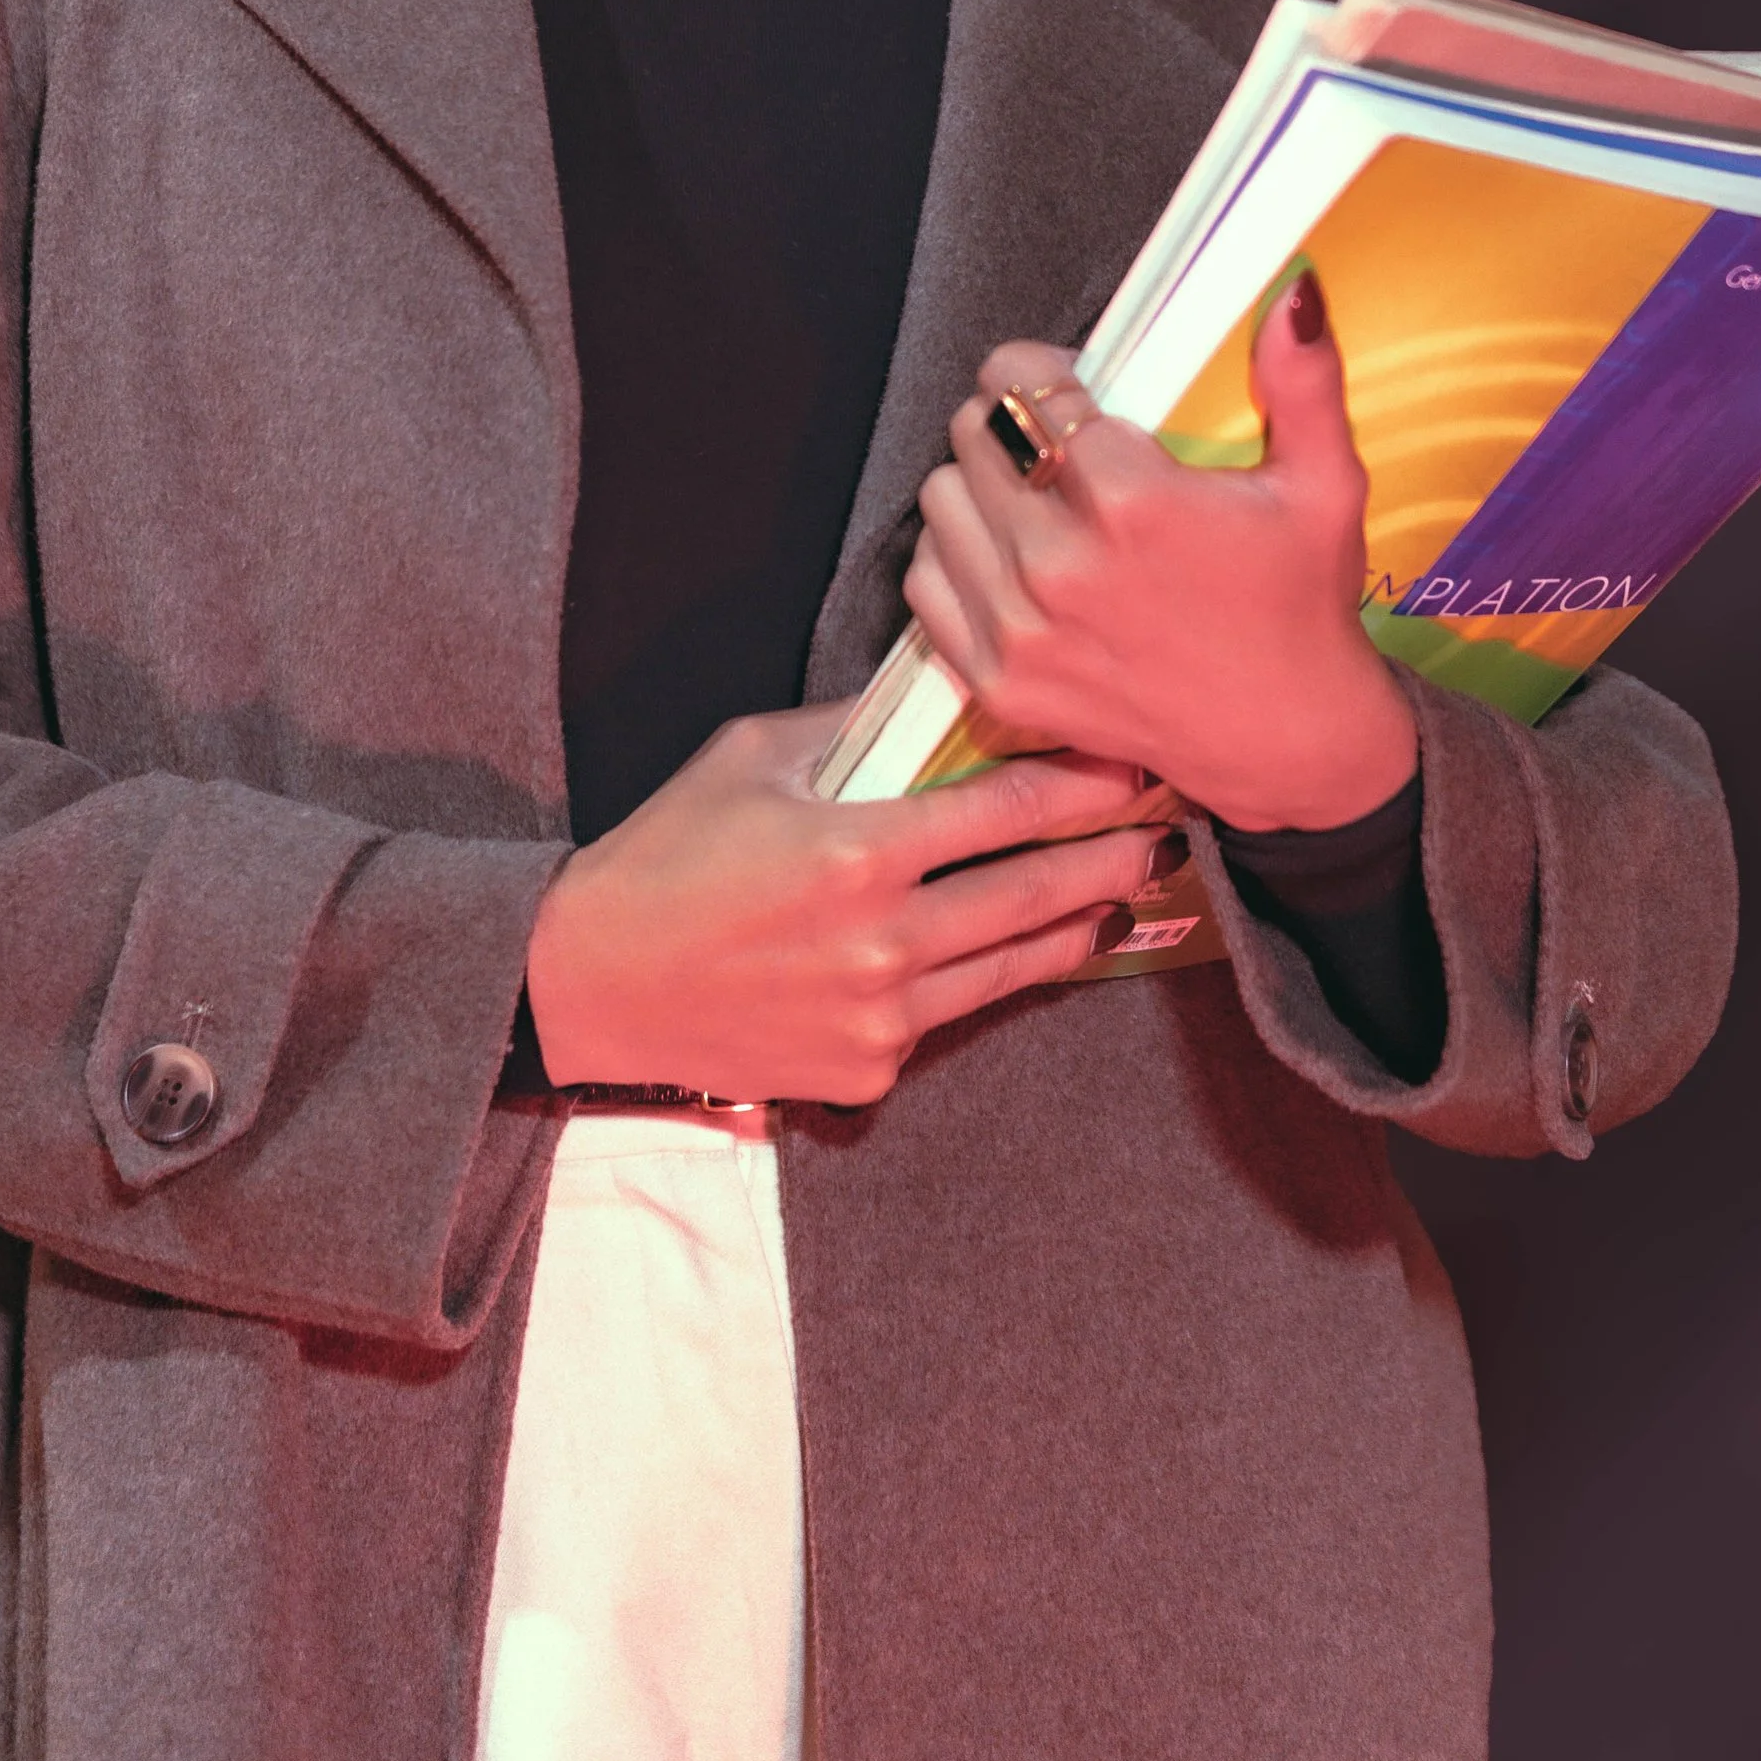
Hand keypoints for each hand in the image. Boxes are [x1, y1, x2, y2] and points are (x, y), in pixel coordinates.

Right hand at [522, 706, 1165, 1105]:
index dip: (1082, 785)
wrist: (592, 985)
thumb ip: (853, 728)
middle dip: (1111, 860)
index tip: (1132, 763)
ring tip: (1123, 897)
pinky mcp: (866, 1071)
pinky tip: (1020, 951)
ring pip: (1011, 967)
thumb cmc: (667, 851)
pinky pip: (949, 1018)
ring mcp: (878, 1019)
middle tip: (1167, 833)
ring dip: (1077, 928)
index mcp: (856, 851)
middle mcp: (881, 942)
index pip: (1004, 810)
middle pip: (1033, 895)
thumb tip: (940, 689)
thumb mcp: (752, 758)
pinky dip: (985, 980)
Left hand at [904, 271, 1418, 835]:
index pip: (1024, 386)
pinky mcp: (1000, 683)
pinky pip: (926, 583)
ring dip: (978, 486)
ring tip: (1034, 497)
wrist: (1286, 737)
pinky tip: (1009, 555)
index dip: (1040, 370)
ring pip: (940, 500)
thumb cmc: (1302, 602)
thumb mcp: (1324, 482)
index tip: (1069, 384)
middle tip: (1054, 438)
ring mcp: (1022, 630)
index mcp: (1133, 502)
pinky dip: (956, 557)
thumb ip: (1302, 379)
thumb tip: (1292, 289)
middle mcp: (1061, 565)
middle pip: (973, 433)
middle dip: (1009, 418)